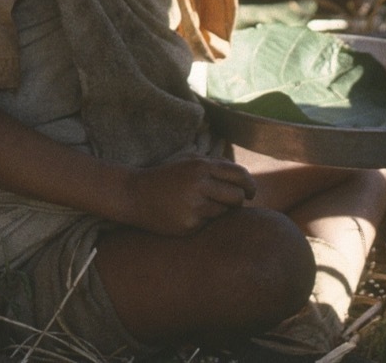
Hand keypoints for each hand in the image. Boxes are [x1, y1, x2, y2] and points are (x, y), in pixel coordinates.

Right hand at [116, 158, 254, 235]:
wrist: (135, 195)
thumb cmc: (166, 177)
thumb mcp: (188, 161)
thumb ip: (215, 165)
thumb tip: (244, 178)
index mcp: (201, 166)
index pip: (239, 175)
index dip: (249, 185)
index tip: (250, 193)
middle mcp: (199, 184)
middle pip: (237, 197)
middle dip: (237, 201)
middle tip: (229, 203)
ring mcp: (194, 206)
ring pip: (224, 213)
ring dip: (219, 211)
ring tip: (202, 207)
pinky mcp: (188, 224)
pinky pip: (208, 225)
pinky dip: (202, 221)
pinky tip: (186, 215)